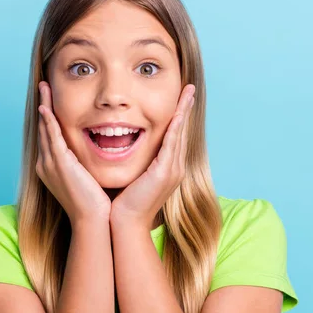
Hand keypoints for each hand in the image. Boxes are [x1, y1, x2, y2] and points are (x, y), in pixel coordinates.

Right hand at [36, 81, 111, 225]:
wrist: (92, 221)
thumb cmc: (95, 203)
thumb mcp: (88, 178)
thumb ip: (85, 164)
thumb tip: (94, 153)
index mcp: (53, 168)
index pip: (50, 136)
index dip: (49, 116)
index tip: (51, 100)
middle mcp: (47, 164)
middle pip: (43, 128)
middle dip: (44, 105)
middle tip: (43, 86)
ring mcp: (50, 164)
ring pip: (45, 128)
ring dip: (44, 105)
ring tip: (44, 87)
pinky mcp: (59, 164)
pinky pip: (51, 137)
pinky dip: (48, 121)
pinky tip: (46, 107)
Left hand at [109, 84, 195, 230]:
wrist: (125, 223)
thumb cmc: (124, 202)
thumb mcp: (132, 176)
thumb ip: (135, 162)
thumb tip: (123, 147)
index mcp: (167, 168)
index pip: (174, 136)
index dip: (178, 116)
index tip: (180, 98)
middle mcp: (174, 167)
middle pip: (181, 131)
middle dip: (185, 109)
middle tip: (189, 89)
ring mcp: (172, 170)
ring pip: (180, 134)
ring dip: (184, 112)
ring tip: (188, 93)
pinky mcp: (165, 173)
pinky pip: (171, 145)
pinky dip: (175, 128)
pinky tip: (177, 113)